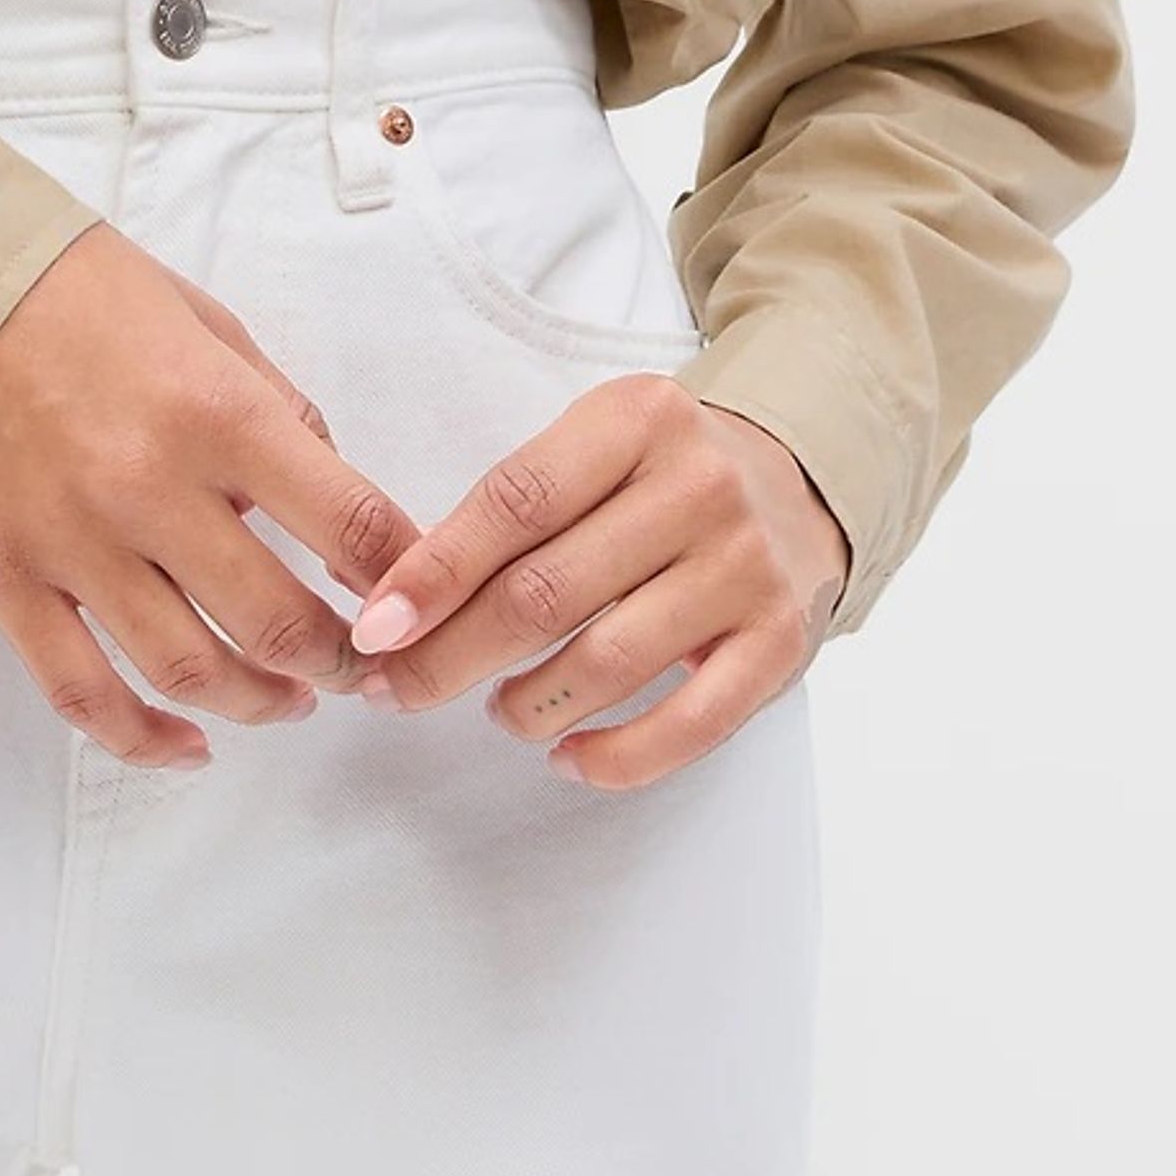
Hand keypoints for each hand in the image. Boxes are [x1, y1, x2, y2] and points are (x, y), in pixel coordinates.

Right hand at [0, 223, 417, 765]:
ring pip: (190, 672)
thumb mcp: (203, 320)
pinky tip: (187, 746)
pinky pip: (82, 693)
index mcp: (216, 412)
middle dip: (340, 660)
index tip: (418, 602)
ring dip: (260, 703)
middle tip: (359, 664)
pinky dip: (143, 739)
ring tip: (289, 700)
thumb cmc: (73, 293)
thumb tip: (330, 483)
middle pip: (278, 622)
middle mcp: (150, 488)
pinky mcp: (7, 581)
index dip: (403, 579)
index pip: (349, 523)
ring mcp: (74, 544)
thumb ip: (275, 407)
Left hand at [342, 377, 850, 788]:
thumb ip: (506, 512)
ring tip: (498, 712)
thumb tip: (392, 603)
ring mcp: (746, 566)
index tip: (376, 629)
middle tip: (399, 690)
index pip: (515, 501)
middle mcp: (700, 485)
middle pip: (547, 592)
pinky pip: (691, 725)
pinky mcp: (780, 640)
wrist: (799, 482)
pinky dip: (616, 757)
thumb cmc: (658, 477)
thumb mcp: (592, 450)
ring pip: (608, 661)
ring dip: (527, 706)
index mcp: (638, 418)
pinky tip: (568, 756)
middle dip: (452, 654)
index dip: (434, 574)